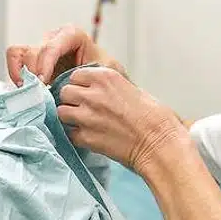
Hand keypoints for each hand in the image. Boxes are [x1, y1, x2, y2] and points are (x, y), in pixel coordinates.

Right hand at [5, 25, 125, 85]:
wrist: (101, 84)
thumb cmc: (104, 75)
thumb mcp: (107, 71)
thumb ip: (94, 73)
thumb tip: (74, 81)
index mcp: (72, 35)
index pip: (52, 45)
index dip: (45, 63)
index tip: (44, 82)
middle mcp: (53, 39)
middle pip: (34, 51)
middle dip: (34, 73)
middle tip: (39, 92)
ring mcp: (40, 48)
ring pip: (20, 53)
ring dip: (21, 73)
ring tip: (29, 90)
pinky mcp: (31, 60)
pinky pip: (14, 59)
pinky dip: (14, 73)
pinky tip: (24, 88)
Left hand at [57, 66, 186, 172]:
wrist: (158, 144)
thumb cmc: (154, 118)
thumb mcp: (132, 89)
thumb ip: (109, 87)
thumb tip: (97, 89)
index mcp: (106, 78)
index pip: (75, 75)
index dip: (79, 85)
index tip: (85, 92)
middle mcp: (93, 94)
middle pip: (65, 92)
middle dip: (71, 99)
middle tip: (82, 108)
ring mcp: (87, 116)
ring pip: (62, 112)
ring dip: (69, 117)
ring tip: (83, 122)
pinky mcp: (85, 137)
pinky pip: (69, 133)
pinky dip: (76, 135)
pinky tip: (89, 136)